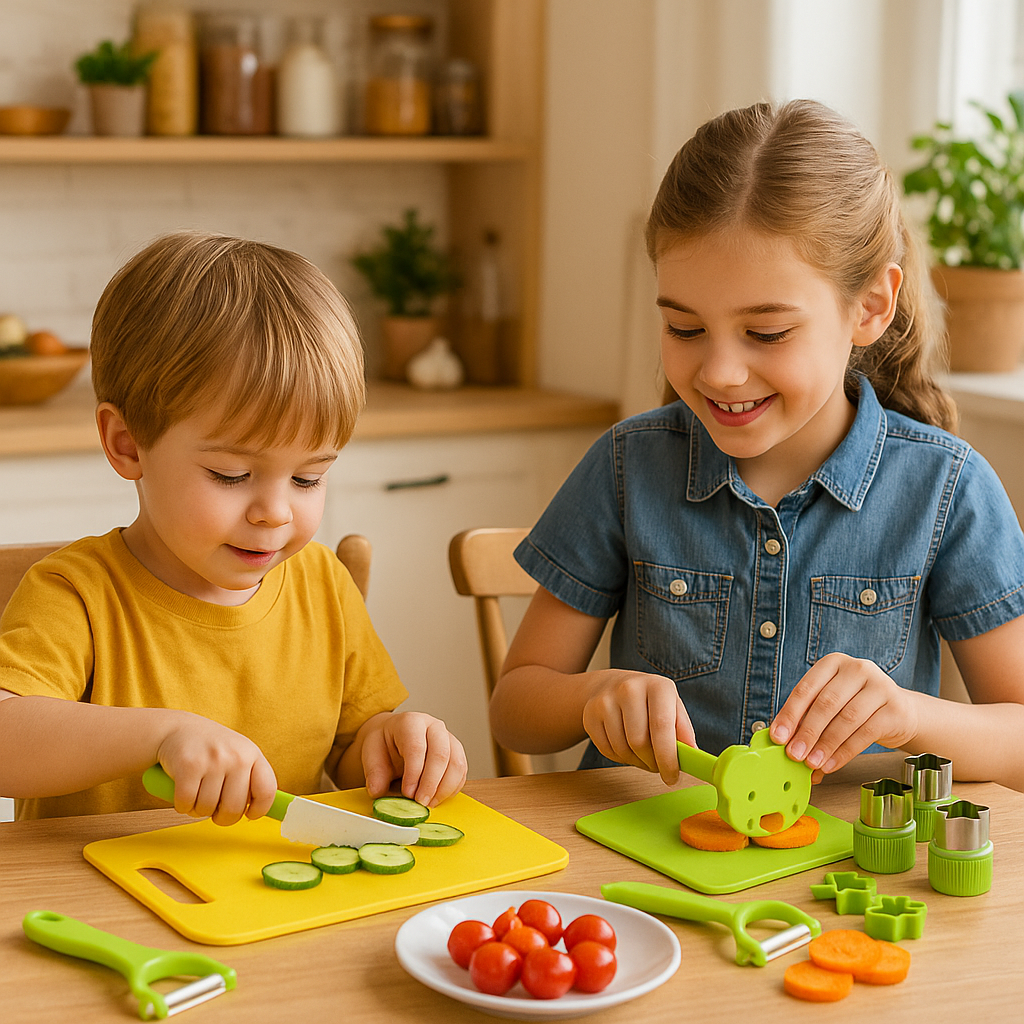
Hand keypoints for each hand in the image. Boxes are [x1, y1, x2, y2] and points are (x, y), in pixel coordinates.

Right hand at [156, 713, 277, 826]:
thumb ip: (249, 779)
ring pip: (207, 809)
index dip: (259, 810)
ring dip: (198, 810)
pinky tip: (183, 793)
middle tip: (215, 809)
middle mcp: (237, 756)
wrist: (177, 728)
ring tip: (197, 794)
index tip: (249, 814)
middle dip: (222, 817)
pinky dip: (182, 805)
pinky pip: (186, 803)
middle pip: (234, 808)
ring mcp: (213, 760)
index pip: (267, 790)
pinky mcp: (189, 765)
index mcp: (253, 754)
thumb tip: (255, 810)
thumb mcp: (238, 754)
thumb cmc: (211, 748)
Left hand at [359, 711, 466, 806]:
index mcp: (410, 722)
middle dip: (431, 783)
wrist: (394, 738)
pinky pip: (461, 772)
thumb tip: (377, 791)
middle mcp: (433, 726)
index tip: (408, 793)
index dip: (414, 772)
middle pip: (441, 753)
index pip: (416, 746)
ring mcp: (448, 738)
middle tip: (420, 802)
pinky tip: (437, 798)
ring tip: (428, 803)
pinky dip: (452, 789)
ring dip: (444, 788)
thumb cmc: (384, 744)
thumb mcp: (371, 753)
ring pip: (456, 763)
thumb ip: (374, 772)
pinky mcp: (456, 752)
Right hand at [582, 671, 695, 784]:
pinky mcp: (589, 714)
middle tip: (657, 766)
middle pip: (640, 742)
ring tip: (642, 754)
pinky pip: (606, 750)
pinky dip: (619, 757)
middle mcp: (629, 688)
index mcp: (657, 686)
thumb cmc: (650, 702)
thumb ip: (684, 731)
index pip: (662, 726)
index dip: (668, 757)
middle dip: (651, 763)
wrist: (613, 686)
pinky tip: (625, 747)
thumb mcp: (673, 708)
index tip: (672, 777)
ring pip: (622, 749)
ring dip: (635, 761)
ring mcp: (605, 700)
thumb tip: (693, 755)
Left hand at [770, 653, 918, 778]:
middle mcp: (857, 669)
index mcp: (833, 663)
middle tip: (794, 754)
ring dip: (825, 745)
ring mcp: (879, 687)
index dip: (790, 714)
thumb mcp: (831, 703)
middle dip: (807, 732)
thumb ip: (807, 718)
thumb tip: (785, 744)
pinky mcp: (894, 709)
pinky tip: (831, 764)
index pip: (806, 689)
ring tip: (812, 763)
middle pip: (826, 703)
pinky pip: (865, 734)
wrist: (900, 711)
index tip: (778, 736)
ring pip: (846, 719)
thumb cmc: (856, 705)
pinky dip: (844, 752)